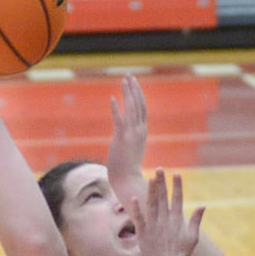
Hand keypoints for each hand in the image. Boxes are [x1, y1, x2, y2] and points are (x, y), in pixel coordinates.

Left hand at [107, 74, 147, 208]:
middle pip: (139, 105)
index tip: (133, 83)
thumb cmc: (127, 167)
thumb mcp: (129, 148)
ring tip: (124, 80)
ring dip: (128, 93)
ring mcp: (131, 135)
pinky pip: (119, 121)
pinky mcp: (122, 139)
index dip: (138, 95)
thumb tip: (124, 133)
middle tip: (129, 75)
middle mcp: (139, 131)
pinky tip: (112, 98)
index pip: (142, 109)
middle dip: (134, 89)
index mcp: (142, 132)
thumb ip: (128, 138)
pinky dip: (116, 109)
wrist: (127, 180)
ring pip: (132, 109)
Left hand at [131, 169, 202, 255]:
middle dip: (162, 182)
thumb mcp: (193, 237)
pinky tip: (134, 197)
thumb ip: (196, 221)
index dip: (177, 186)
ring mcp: (154, 226)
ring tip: (150, 178)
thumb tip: (203, 206)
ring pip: (151, 204)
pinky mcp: (143, 233)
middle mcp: (165, 221)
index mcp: (177, 221)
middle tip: (160, 169)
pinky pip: (139, 218)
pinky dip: (136, 208)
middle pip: (163, 198)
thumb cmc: (182, 254)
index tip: (176, 174)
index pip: (178, 199)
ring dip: (151, 191)